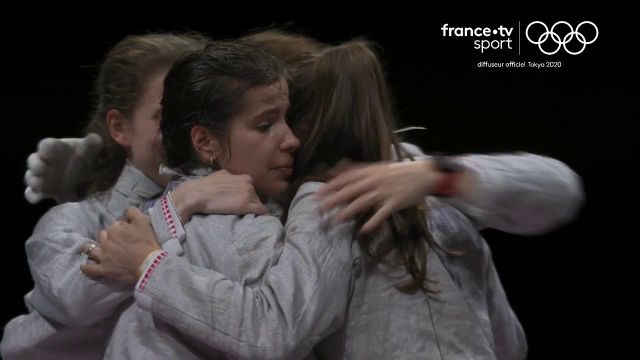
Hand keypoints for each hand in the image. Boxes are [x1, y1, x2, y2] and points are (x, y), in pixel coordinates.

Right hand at [24, 133, 102, 203]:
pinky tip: (39, 197)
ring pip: (30, 177)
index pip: (46, 145)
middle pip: (33, 160)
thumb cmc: (86, 158)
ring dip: (34, 180)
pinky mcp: (43, 191)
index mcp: (55, 148)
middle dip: (35, 165)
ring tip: (41, 184)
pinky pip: (31, 193)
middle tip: (41, 168)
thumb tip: (95, 137)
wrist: (88, 176)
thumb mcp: (91, 150)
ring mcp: (42, 176)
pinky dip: (32, 195)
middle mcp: (45, 161)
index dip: (45, 148)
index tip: (47, 152)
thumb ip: (92, 144)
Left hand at [81, 207, 160, 283]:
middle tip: (117, 242)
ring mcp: (103, 256)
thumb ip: (133, 212)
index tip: (129, 233)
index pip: (116, 225)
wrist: (149, 264)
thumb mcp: (143, 222)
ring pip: (90, 250)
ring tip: (94, 249)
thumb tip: (127, 210)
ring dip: (90, 248)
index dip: (122, 228)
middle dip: (108, 236)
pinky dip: (85, 267)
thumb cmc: (147, 243)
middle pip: (102, 235)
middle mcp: (106, 241)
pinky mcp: (104, 270)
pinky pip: (90, 269)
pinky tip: (84, 265)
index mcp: (115, 229)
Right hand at [171, 170, 266, 220]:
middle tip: (239, 209)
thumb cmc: (206, 185)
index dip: (247, 196)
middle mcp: (248, 184)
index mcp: (244, 177)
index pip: (252, 189)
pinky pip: (260, 210)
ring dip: (252, 209)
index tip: (240, 202)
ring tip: (242, 214)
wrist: (197, 194)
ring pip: (258, 204)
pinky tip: (254, 218)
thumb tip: (232, 178)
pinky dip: (258, 214)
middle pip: (256, 197)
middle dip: (250, 202)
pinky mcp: (244, 206)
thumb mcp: (221, 174)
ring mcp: (247, 194)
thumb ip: (231, 177)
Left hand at [317, 160, 441, 234]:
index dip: (330, 186)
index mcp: (370, 171)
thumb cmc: (398, 172)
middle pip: (350, 190)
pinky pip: (382, 213)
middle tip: (319, 209)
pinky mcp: (395, 202)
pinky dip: (372, 222)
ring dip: (348, 211)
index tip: (317, 194)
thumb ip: (357, 170)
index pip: (345, 178)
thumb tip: (336, 171)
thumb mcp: (377, 167)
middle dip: (334, 199)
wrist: (423, 174)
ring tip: (336, 220)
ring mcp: (385, 192)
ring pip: (363, 202)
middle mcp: (375, 180)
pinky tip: (363, 230)